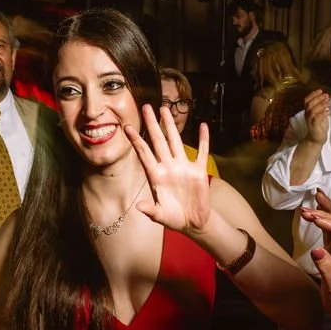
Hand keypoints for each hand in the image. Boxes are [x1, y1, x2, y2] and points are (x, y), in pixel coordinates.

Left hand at [125, 105, 211, 233]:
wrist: (193, 222)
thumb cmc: (173, 218)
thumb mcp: (160, 216)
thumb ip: (150, 210)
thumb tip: (138, 207)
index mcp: (156, 176)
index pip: (144, 153)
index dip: (136, 140)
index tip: (127, 127)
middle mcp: (168, 167)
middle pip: (158, 141)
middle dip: (152, 124)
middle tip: (146, 107)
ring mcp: (184, 167)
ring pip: (176, 141)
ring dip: (171, 126)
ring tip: (165, 109)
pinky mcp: (199, 170)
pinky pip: (202, 152)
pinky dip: (203, 140)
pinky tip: (203, 126)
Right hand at [301, 89, 330, 145]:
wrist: (316, 140)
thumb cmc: (319, 127)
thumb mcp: (321, 114)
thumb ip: (322, 107)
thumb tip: (326, 98)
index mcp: (308, 111)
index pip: (307, 100)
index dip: (313, 94)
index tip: (320, 90)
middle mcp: (307, 115)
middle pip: (309, 104)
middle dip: (318, 98)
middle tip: (326, 95)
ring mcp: (309, 120)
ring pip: (312, 110)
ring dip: (321, 105)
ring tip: (328, 102)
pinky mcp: (313, 126)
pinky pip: (316, 118)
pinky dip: (322, 113)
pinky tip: (328, 111)